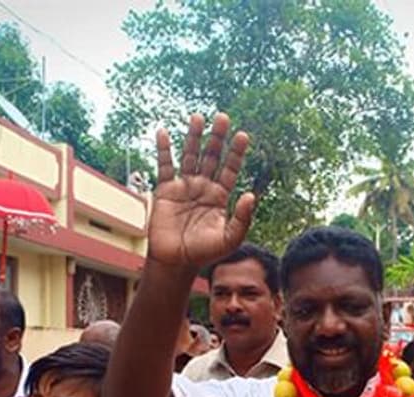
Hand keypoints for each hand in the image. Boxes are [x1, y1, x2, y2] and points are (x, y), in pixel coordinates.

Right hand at [148, 113, 255, 269]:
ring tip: (198, 117)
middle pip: (211, 156)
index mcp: (220, 195)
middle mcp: (203, 186)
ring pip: (190, 156)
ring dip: (193, 137)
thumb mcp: (230, 239)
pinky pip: (165, 166)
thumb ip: (242, 219)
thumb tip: (251, 195)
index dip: (236, 152)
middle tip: (222, 117)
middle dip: (217, 138)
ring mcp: (184, 186)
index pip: (230, 168)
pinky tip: (163, 132)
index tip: (242, 135)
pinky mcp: (165, 190)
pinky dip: (163, 149)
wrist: (176, 262)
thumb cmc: (204, 253)